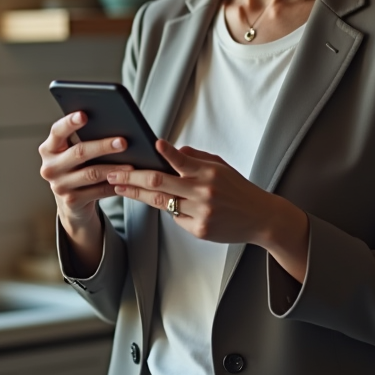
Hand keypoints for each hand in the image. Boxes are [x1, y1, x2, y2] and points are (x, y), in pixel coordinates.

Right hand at [38, 111, 130, 237]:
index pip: (57, 131)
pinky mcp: (72, 201)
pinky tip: (127, 181)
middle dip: (103, 146)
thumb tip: (112, 124)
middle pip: (79, 152)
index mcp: (49, 149)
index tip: (84, 114)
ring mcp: (59, 186)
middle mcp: (50, 167)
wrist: (71, 202)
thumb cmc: (77, 168)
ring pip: (91, 173)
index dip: (70, 122)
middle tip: (123, 142)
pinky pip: (98, 191)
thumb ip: (82, 139)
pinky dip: (115, 185)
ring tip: (131, 165)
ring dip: (114, 168)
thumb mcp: (73, 153)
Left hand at [108, 140, 309, 280]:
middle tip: (114, 172)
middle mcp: (203, 192)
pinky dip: (168, 209)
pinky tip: (160, 203)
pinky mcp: (200, 229)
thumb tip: (171, 151)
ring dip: (136, 194)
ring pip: (160, 202)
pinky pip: (175, 218)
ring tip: (119, 187)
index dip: (164, 153)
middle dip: (132, 177)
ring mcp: (200, 212)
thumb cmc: (239, 189)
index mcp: (208, 173)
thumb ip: (196, 158)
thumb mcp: (221, 166)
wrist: (261, 217)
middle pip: (159, 183)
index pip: (181, 160)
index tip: (151, 145)